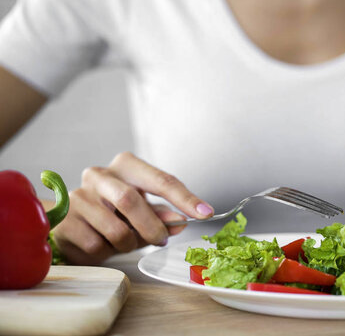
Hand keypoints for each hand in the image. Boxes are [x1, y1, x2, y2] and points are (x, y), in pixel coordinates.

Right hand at [52, 152, 213, 264]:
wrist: (71, 222)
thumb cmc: (115, 212)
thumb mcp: (142, 210)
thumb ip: (161, 214)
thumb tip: (181, 221)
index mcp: (125, 165)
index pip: (161, 179)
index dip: (186, 198)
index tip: (206, 213)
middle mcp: (99, 175)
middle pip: (131, 200)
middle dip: (152, 227)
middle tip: (160, 240)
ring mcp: (78, 197)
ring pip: (116, 230)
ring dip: (129, 244)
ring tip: (126, 242)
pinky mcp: (66, 222)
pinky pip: (97, 245)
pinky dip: (108, 252)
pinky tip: (103, 244)